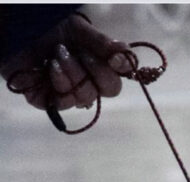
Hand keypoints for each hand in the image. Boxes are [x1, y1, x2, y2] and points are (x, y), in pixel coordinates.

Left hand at [0, 13, 131, 111]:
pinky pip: (63, 101)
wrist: (18, 29)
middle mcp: (84, 84)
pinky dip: (59, 81)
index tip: (116, 59)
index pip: (116, 79)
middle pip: (106, 91)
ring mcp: (66, 94)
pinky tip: (51, 67)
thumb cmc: (47, 28)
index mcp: (94, 68)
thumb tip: (126, 56)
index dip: (120, 71)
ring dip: (73, 72)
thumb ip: (102, 44)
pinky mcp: (47, 101)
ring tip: (58, 54)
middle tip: (81, 52)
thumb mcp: (78, 30)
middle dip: (95, 70)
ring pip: (84, 97)